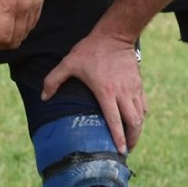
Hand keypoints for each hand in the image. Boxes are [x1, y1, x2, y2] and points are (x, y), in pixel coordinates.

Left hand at [0, 0, 43, 50]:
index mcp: (9, 5)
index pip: (3, 38)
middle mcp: (25, 8)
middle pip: (16, 40)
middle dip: (0, 43)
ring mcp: (35, 4)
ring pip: (25, 33)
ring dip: (11, 35)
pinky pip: (32, 22)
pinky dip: (21, 27)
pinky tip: (9, 17)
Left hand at [43, 28, 146, 154]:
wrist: (115, 34)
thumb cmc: (91, 50)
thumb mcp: (69, 62)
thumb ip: (54, 80)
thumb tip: (44, 98)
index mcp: (106, 92)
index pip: (115, 120)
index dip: (119, 137)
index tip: (120, 150)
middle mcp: (123, 93)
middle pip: (133, 122)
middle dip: (132, 139)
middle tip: (126, 151)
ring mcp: (133, 88)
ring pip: (140, 115)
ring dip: (138, 130)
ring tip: (131, 140)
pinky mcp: (139, 83)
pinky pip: (143, 104)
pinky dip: (141, 116)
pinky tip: (136, 122)